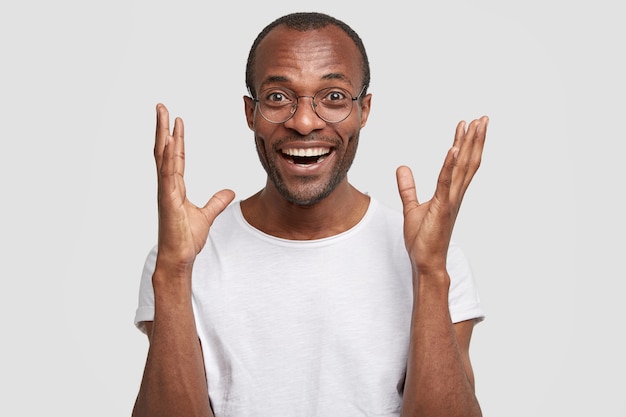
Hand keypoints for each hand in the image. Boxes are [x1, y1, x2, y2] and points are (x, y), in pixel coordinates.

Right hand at [153, 103, 234, 272]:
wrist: (179, 257)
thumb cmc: (187, 238)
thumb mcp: (207, 215)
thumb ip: (217, 201)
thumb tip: (230, 191)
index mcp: (175, 187)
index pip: (176, 157)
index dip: (177, 139)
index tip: (177, 121)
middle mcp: (167, 185)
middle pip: (164, 151)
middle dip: (163, 128)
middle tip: (161, 106)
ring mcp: (165, 191)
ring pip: (162, 157)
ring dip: (162, 134)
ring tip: (163, 114)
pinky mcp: (167, 199)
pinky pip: (167, 174)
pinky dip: (168, 157)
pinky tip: (169, 141)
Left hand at [396, 116, 487, 277]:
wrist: (425, 262)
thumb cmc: (423, 239)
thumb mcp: (411, 207)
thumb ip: (408, 187)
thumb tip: (402, 168)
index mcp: (451, 194)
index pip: (460, 164)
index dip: (464, 143)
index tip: (467, 125)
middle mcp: (456, 195)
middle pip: (468, 161)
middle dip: (475, 139)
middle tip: (483, 119)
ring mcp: (451, 200)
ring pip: (463, 167)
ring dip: (469, 145)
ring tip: (475, 125)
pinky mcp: (442, 207)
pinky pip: (446, 182)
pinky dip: (450, 165)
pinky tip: (453, 148)